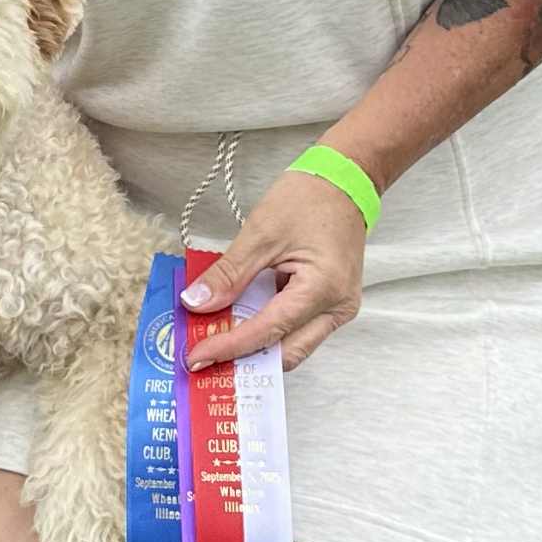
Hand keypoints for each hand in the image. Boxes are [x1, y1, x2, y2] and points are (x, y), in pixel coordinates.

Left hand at [178, 168, 366, 372]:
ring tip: (216, 343)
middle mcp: (337, 308)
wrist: (345, 182)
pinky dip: (268, 330)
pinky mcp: (330, 303)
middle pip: (286, 352)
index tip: (197, 357)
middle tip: (204, 359)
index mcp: (322, 289)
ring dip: (256, 347)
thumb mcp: (261, 232)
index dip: (230, 347)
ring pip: (292, 345)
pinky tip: (239, 323)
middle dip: (245, 360)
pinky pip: (297, 328)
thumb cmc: (309, 198)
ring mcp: (337, 308)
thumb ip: (229, 274)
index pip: (269, 332)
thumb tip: (197, 304)